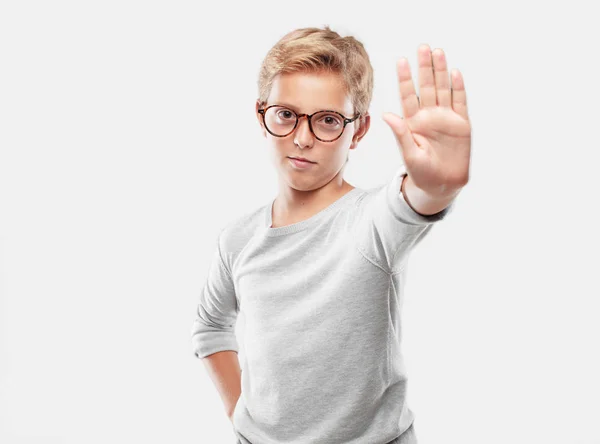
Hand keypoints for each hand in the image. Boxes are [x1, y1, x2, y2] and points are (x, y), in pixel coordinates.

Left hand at [383, 44, 470, 197]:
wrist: (442, 185)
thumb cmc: (421, 172)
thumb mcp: (409, 154)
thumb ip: (401, 134)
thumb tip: (387, 115)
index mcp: (413, 122)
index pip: (408, 95)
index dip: (405, 78)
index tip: (401, 61)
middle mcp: (428, 116)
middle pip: (427, 86)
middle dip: (425, 68)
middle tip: (423, 47)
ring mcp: (445, 118)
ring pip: (443, 89)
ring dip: (441, 71)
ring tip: (438, 52)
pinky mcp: (461, 123)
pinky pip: (460, 102)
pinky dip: (458, 88)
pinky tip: (455, 73)